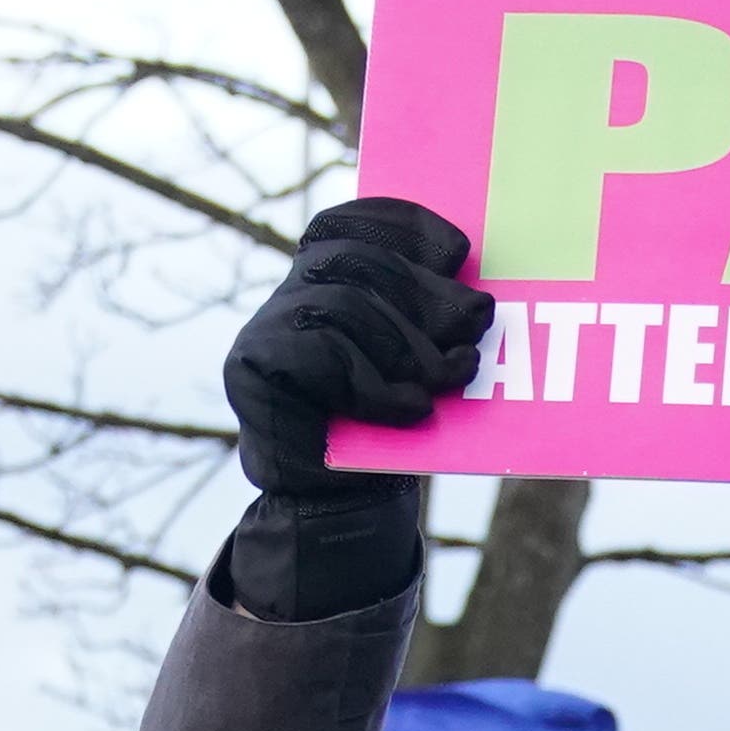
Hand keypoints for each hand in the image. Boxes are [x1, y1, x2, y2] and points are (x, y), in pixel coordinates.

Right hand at [223, 198, 494, 499]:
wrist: (337, 505)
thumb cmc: (383, 428)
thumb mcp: (416, 364)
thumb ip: (428, 323)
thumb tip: (474, 302)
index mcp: (323, 283)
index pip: (349, 224)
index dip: (401, 225)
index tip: (459, 250)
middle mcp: (288, 296)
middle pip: (357, 263)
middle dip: (426, 291)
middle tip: (477, 321)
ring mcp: (264, 328)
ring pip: (346, 307)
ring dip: (411, 346)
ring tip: (451, 376)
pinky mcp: (252, 365)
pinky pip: (327, 355)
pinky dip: (379, 385)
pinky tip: (412, 409)